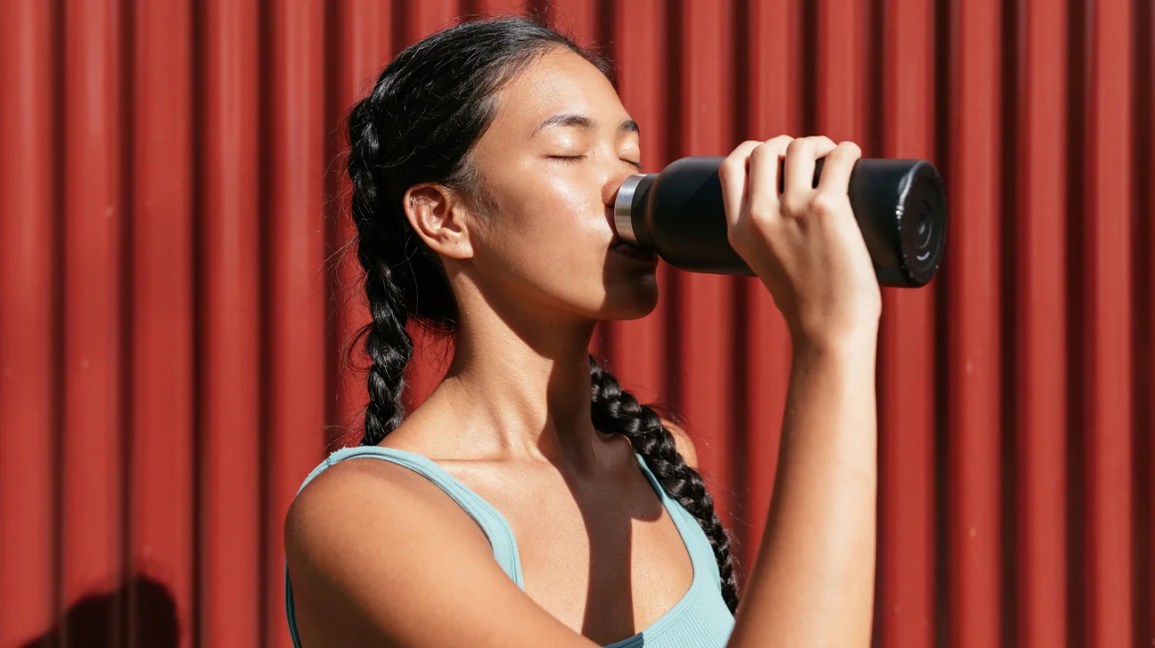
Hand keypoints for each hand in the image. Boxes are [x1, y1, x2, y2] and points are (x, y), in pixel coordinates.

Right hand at [718, 135, 881, 345]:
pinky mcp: (828, 209)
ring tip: (832, 155)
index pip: (730, 168)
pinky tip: (852, 154)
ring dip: (817, 143)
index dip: (750, 150)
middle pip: (765, 151)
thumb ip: (768, 240)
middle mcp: (760, 216)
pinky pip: (837, 160)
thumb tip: (794, 220)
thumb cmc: (806, 306)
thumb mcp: (766, 266)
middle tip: (809, 156)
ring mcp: (793, 210)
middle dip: (786, 144)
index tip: (771, 154)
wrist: (828, 331)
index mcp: (738, 230)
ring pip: (798, 148)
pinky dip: (846, 151)